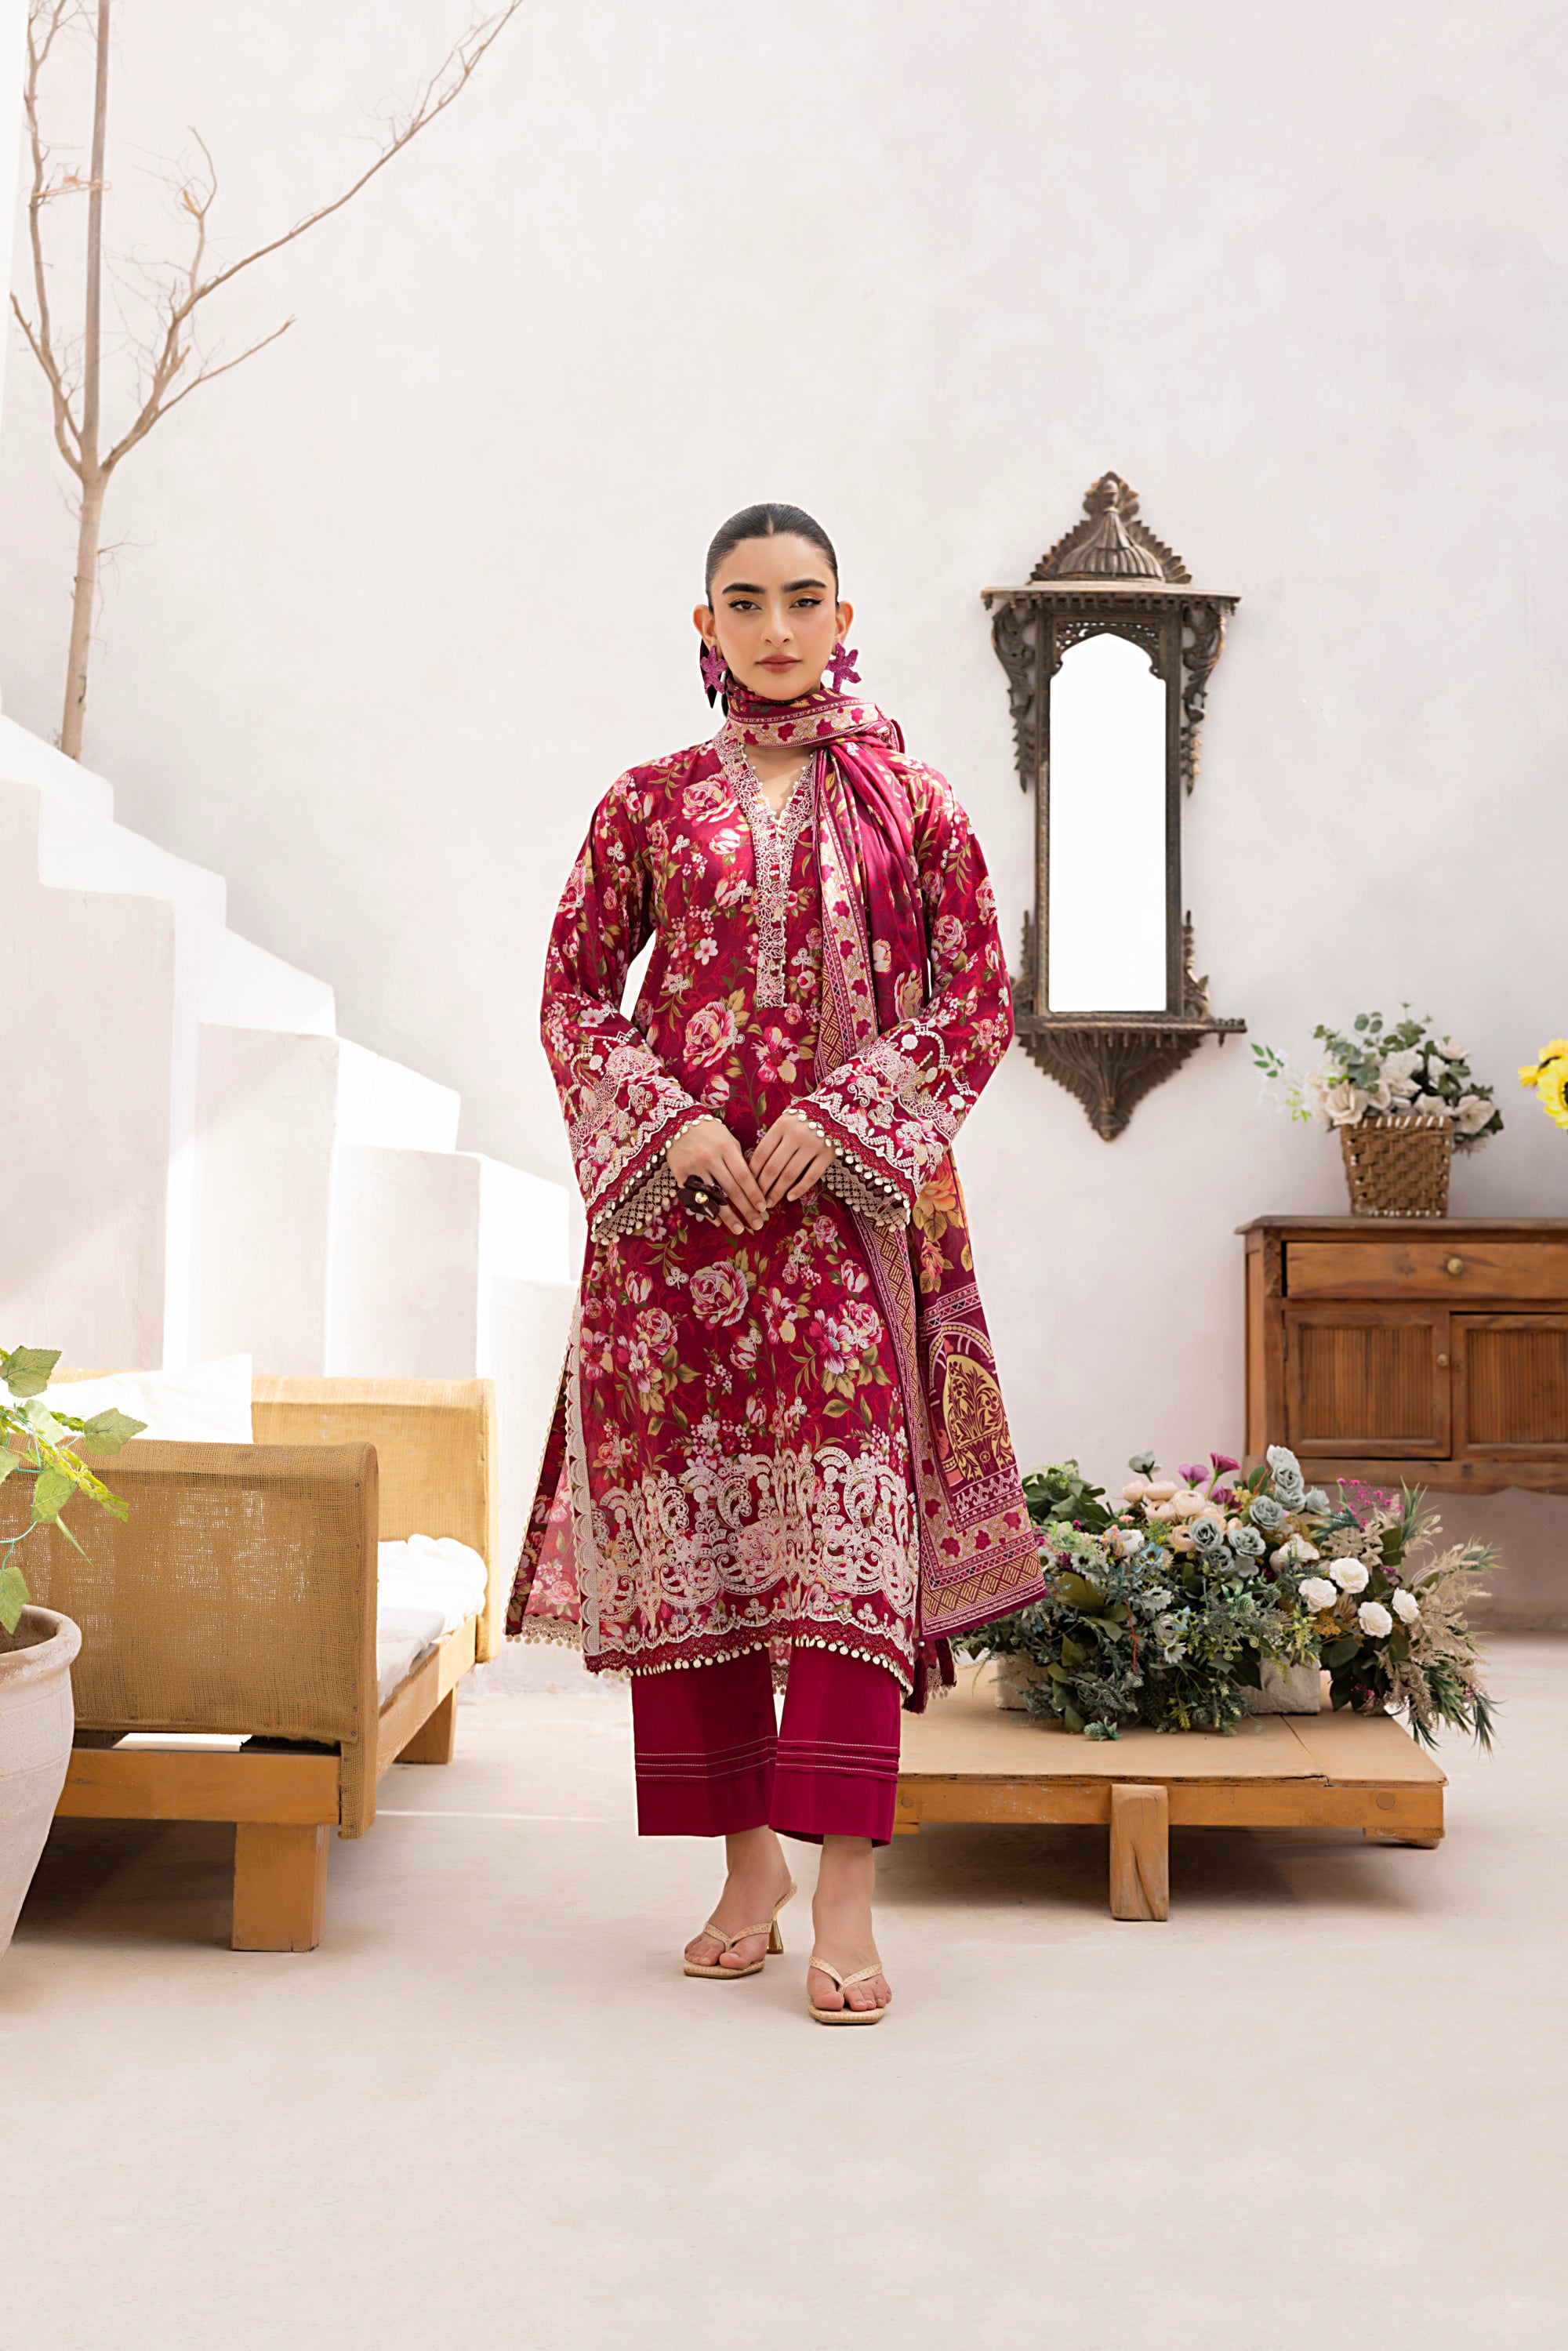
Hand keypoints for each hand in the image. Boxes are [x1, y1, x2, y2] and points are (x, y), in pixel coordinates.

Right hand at [667, 1117, 767, 1235]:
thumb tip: (753, 1184)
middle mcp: (711, 1158)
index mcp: (726, 1147)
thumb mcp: (728, 1138)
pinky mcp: (680, 1175)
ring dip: (728, 1216)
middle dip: (746, 1210)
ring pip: (714, 1197)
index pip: (744, 1176)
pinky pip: (696, 1197)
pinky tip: (717, 1222)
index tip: (764, 1209)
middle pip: (732, 1190)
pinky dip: (707, 1211)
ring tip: (739, 1229)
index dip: (754, 1194)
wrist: (676, 1123)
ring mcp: (694, 1168)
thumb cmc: (708, 1132)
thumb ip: (739, 1159)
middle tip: (757, 1224)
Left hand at [749, 1110, 835, 1207]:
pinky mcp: (827, 1155)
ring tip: (770, 1203)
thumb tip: (755, 1168)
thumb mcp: (786, 1122)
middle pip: (773, 1166)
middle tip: (758, 1200)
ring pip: (790, 1174)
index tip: (748, 1185)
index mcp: (781, 1125)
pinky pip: (811, 1176)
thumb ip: (773, 1140)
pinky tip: (790, 1198)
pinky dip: (799, 1189)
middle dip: (763, 1187)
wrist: (837, 1111)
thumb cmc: (804, 1120)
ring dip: (777, 1192)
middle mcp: (796, 1135)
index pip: (761, 1153)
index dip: (753, 1172)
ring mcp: (812, 1145)